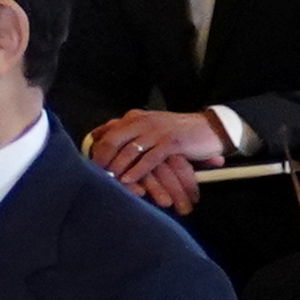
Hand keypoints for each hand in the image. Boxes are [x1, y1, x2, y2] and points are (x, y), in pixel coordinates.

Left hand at [85, 110, 223, 212]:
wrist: (211, 128)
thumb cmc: (177, 132)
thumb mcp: (150, 128)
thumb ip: (128, 132)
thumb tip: (98, 137)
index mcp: (135, 118)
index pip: (108, 132)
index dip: (96, 149)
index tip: (88, 164)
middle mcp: (143, 122)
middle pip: (113, 140)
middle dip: (102, 159)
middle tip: (94, 175)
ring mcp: (157, 131)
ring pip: (129, 151)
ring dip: (116, 168)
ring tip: (107, 181)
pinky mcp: (171, 143)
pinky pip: (149, 158)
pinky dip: (136, 170)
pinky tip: (128, 180)